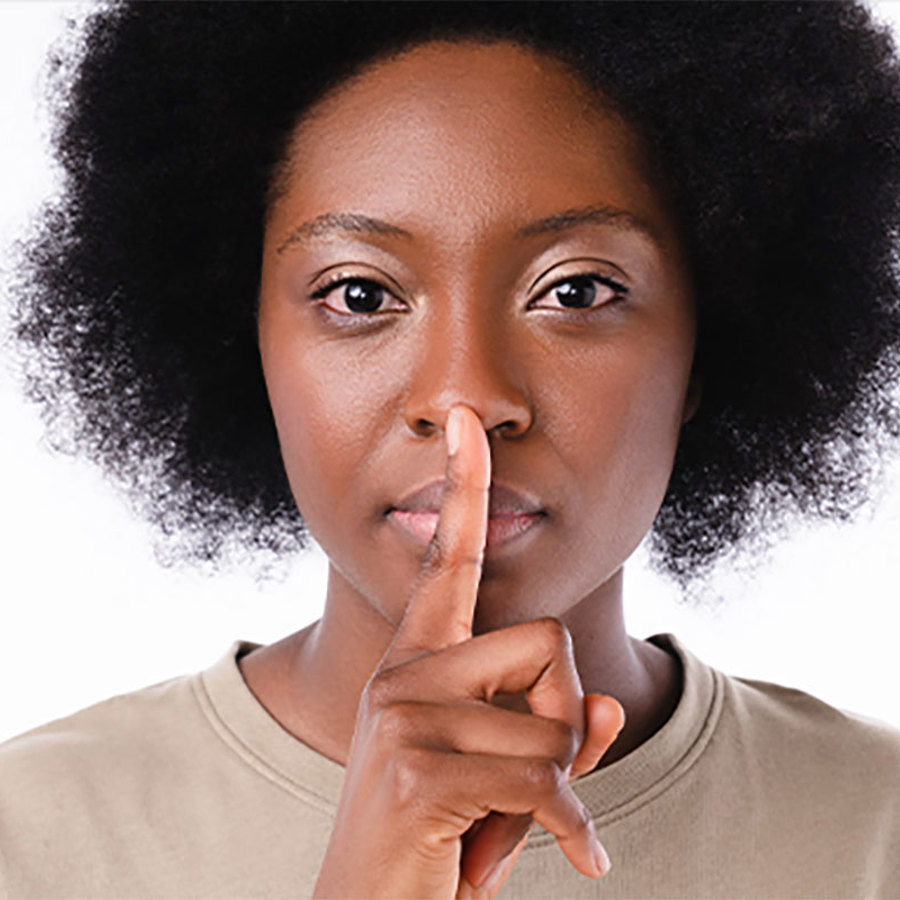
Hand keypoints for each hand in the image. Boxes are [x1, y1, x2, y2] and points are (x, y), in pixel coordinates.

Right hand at [313, 405, 624, 898]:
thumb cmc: (441, 840)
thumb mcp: (507, 776)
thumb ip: (556, 734)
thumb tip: (604, 708)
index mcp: (420, 659)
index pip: (448, 554)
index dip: (464, 483)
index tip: (464, 420)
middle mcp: (407, 670)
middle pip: (548, 640)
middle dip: (563, 712)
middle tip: (522, 778)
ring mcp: (407, 715)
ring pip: (555, 717)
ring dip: (557, 785)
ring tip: (503, 822)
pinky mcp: (420, 770)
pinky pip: (548, 779)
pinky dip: (574, 828)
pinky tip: (575, 855)